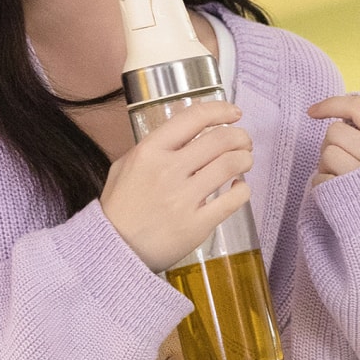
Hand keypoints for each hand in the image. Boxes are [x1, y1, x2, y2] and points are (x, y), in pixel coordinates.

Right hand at [100, 102, 253, 271]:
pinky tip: (238, 188)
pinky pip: (234, 200)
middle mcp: (168, 171)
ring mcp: (183, 199)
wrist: (114, 249)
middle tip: (243, 142)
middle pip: (220, 139)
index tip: (233, 113)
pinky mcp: (197, 225)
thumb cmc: (118, 208)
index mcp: (149, 152)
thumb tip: (184, 136)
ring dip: (245, 159)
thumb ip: (151, 148)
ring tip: (244, 161)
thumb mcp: (124, 166)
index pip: (193, 118)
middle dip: (240, 136)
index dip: (221, 110)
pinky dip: (243, 189)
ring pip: (231, 165)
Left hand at [308, 94, 359, 185]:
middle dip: (331, 143)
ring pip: (327, 153)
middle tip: (343, 157)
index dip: (333, 104)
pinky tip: (338, 191)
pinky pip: (319, 179)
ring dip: (326, 164)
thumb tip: (327, 108)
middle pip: (335, 131)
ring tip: (342, 175)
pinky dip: (322, 184)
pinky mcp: (349, 198)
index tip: (312, 112)